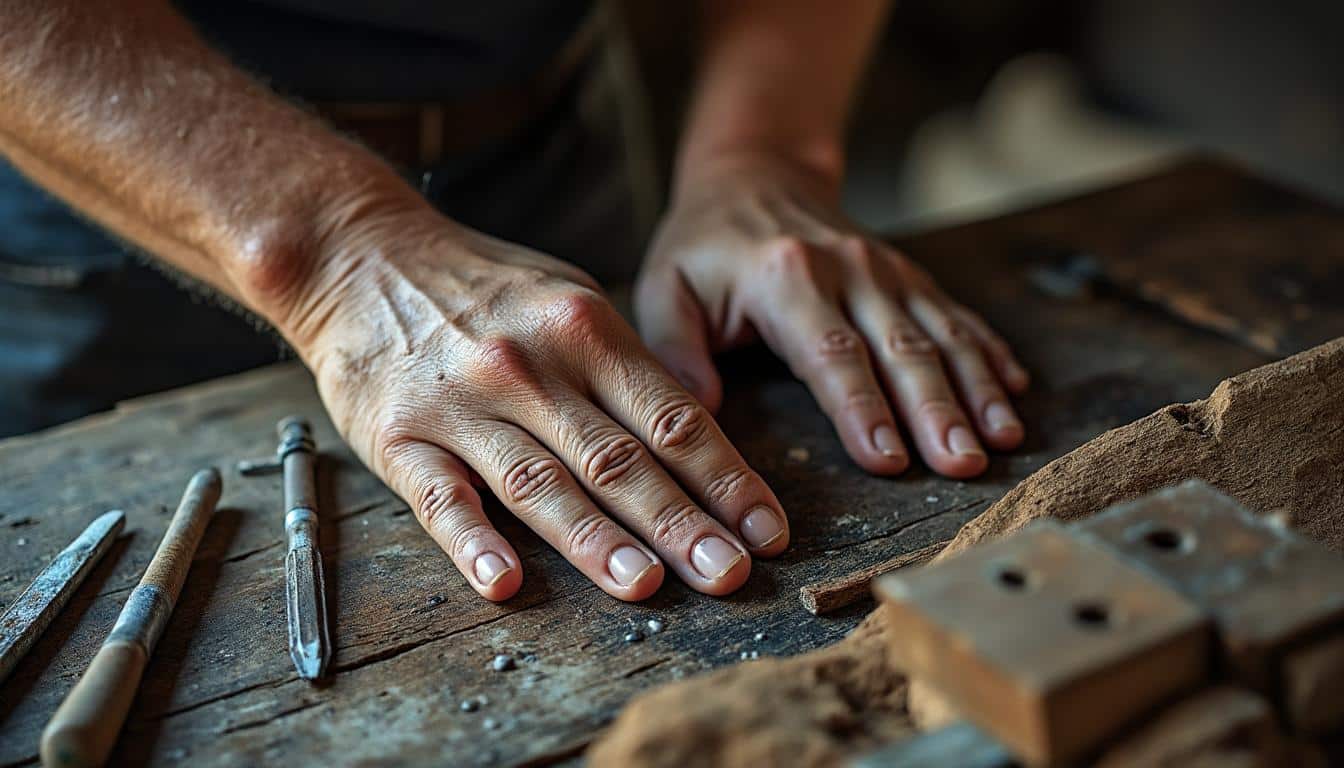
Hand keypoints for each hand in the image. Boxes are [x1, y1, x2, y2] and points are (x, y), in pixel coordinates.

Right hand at [288, 211, 788, 601]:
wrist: (363, 255)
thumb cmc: (484, 288)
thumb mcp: (567, 297)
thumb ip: (624, 366)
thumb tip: (693, 433)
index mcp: (586, 331)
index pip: (671, 417)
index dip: (725, 479)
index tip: (766, 531)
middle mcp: (532, 368)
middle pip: (619, 457)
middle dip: (682, 521)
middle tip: (729, 574)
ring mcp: (464, 404)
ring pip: (540, 481)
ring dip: (596, 539)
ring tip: (646, 585)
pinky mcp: (401, 437)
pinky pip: (441, 496)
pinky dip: (473, 540)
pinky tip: (503, 581)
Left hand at [635, 151, 1028, 477]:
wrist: (753, 171)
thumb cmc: (703, 244)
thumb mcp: (666, 289)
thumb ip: (678, 350)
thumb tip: (701, 414)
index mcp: (785, 278)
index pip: (832, 354)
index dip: (863, 409)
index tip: (889, 460)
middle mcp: (848, 269)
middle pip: (902, 349)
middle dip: (937, 410)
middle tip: (963, 464)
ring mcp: (887, 269)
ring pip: (941, 332)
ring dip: (976, 388)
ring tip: (1004, 438)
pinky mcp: (908, 274)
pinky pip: (957, 313)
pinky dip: (988, 351)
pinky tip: (1015, 389)